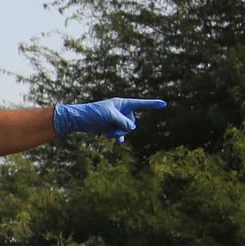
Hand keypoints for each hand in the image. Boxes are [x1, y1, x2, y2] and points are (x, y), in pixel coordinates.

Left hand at [53, 97, 167, 141]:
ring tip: (108, 135)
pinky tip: (118, 142)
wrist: (80, 120)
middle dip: (124, 128)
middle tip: (112, 129)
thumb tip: (131, 128)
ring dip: (119, 134)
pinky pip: (121, 134)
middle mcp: (121, 111)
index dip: (152, 104)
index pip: (140, 104)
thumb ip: (122, 121)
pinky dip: (119, 138)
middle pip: (132, 122)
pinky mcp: (111, 127)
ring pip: (126, 130)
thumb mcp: (109, 116)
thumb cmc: (93, 113)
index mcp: (122, 103)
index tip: (164, 104)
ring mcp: (117, 119)